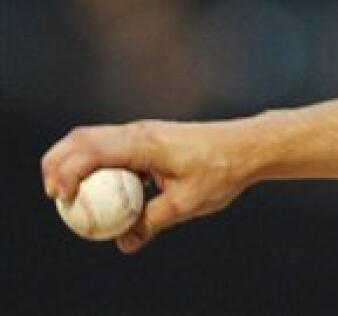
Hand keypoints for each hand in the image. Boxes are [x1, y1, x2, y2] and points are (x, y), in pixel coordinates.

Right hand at [42, 120, 251, 253]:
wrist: (247, 146)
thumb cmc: (221, 170)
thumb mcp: (187, 203)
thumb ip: (152, 222)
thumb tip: (123, 243)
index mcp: (144, 143)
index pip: (91, 150)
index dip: (67, 172)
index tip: (62, 199)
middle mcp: (139, 131)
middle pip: (82, 138)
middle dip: (58, 162)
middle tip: (53, 195)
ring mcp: (143, 132)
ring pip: (94, 139)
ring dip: (73, 161)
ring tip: (67, 194)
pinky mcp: (148, 139)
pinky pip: (111, 147)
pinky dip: (94, 164)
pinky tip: (98, 190)